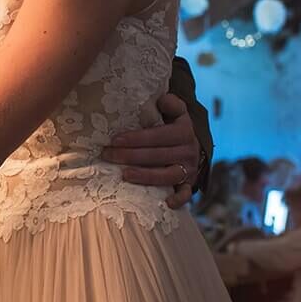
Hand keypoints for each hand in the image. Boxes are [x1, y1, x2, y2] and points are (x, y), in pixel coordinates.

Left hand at [103, 93, 200, 208]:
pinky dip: (178, 199)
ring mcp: (189, 169)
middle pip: (157, 155)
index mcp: (183, 132)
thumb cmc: (173, 127)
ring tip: (124, 174)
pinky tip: (165, 202)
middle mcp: (188, 151)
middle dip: (130, 156)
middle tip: (107, 155)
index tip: (114, 139)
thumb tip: (162, 99)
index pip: (158, 135)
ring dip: (146, 176)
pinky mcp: (189, 184)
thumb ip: (171, 104)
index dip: (136, 138)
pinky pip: (186, 193)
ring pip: (168, 175)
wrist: (193, 146)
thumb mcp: (175, 112)